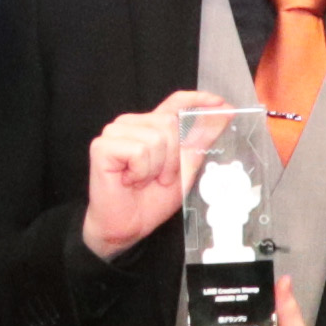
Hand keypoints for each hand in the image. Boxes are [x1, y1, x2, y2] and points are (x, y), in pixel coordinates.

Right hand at [78, 91, 221, 261]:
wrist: (126, 227)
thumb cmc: (150, 201)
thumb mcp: (185, 169)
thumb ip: (200, 141)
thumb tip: (223, 115)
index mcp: (151, 127)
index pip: (175, 102)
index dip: (197, 99)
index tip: (221, 103)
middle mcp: (132, 125)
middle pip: (169, 122)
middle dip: (173, 158)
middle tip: (160, 178)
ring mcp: (115, 133)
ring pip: (155, 138)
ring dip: (157, 168)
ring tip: (143, 180)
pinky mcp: (102, 146)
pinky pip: (139, 151)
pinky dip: (141, 171)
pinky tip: (129, 180)